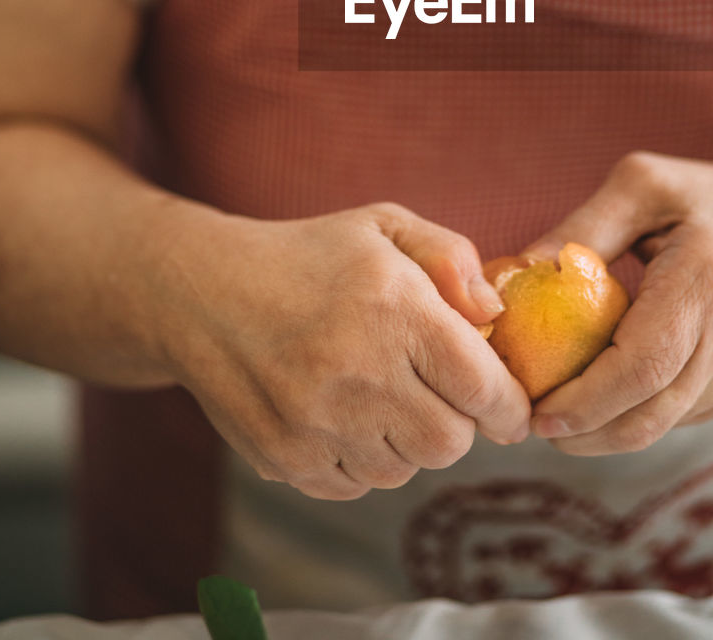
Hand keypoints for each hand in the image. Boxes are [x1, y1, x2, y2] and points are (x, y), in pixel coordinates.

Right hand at [151, 201, 531, 498]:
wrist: (203, 292)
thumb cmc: (310, 257)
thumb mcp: (385, 227)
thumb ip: (452, 258)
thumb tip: (492, 316)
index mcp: (393, 307)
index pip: (481, 386)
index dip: (508, 405)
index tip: (509, 408)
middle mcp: (356, 369)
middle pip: (449, 442)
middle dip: (457, 423)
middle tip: (440, 395)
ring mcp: (315, 422)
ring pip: (403, 470)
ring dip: (407, 442)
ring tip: (383, 396)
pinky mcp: (284, 458)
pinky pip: (355, 486)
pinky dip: (362, 460)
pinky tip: (345, 415)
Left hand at [520, 152, 712, 453]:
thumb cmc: (707, 200)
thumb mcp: (644, 185)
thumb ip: (585, 225)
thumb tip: (519, 267)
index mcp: (705, 281)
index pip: (644, 365)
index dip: (586, 399)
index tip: (536, 409)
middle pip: (648, 412)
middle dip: (581, 431)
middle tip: (526, 420)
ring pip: (658, 427)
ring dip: (599, 434)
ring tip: (549, 416)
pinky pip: (672, 418)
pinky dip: (626, 419)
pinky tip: (590, 401)